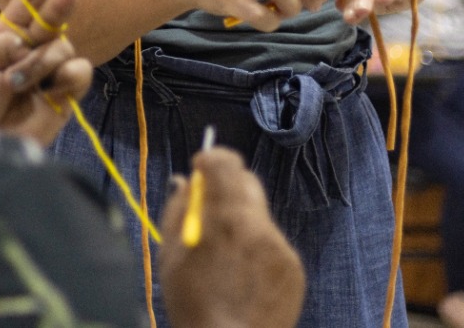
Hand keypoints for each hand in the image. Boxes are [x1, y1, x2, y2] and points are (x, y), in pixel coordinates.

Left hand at [0, 0, 90, 144]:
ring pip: (62, 47)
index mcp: (4, 34)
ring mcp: (49, 68)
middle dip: (60, 2)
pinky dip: (67, 77)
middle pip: (51, 16)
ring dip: (41, 62)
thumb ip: (4, 47)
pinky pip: (80, 72)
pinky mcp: (65, 91)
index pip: (26, 2)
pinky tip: (51, 88)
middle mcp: (30, 46)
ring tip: (18, 83)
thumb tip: (31, 42)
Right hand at [159, 147, 304, 327]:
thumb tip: (186, 183)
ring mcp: (280, 247)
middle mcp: (257, 225)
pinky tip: (244, 275)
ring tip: (226, 256)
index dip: (211, 158)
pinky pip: (273, 243)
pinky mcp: (294, 268)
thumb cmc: (192, 305)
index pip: (225, 162)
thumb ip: (178, 210)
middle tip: (211, 209)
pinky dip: (258, 248)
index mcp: (223, 217)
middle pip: (247, 181)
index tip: (201, 167)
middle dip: (228, 187)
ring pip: (259, 215)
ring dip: (242, 221)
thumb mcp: (170, 255)